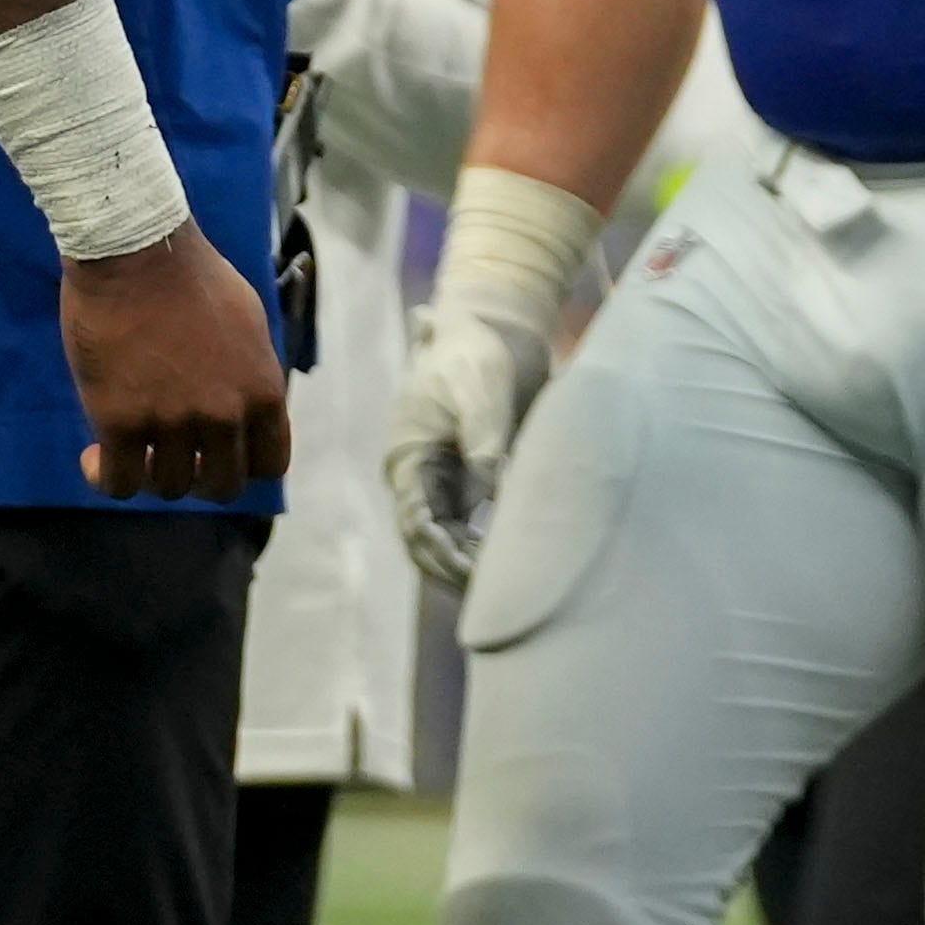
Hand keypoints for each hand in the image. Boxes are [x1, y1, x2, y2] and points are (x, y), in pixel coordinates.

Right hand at [58, 220, 292, 499]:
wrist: (134, 248)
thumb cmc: (189, 274)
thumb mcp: (248, 325)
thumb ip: (250, 374)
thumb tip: (244, 405)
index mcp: (262, 391)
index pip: (269, 465)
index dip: (241, 465)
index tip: (215, 453)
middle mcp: (224, 416)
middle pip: (221, 486)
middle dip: (196, 476)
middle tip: (169, 454)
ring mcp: (172, 422)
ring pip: (167, 487)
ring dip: (148, 475)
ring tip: (128, 451)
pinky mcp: (120, 422)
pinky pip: (118, 482)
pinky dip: (105, 478)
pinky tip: (93, 457)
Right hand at [384, 290, 546, 590]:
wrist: (490, 332)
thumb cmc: (476, 355)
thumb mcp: (481, 389)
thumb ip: (484, 439)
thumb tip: (491, 491)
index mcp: (409, 456)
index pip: (414, 518)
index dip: (437, 548)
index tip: (466, 565)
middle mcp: (419, 478)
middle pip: (425, 542)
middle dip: (454, 570)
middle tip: (494, 592)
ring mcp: (442, 484)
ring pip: (446, 544)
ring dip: (469, 567)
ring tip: (507, 588)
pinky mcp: (467, 484)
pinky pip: (468, 531)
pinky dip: (485, 551)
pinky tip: (514, 565)